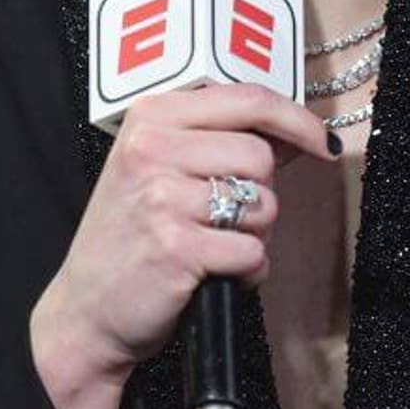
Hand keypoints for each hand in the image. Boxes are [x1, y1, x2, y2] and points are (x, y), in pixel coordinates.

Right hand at [29, 81, 338, 408]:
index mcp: (152, 117)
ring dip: (255, 235)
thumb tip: (295, 132)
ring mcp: (162, 198)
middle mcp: (152, 149)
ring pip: (263, 205)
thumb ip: (217, 140)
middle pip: (261, 157)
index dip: (297, 120)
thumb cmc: (131, 236)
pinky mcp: (176, 248)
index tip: (323, 141)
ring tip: (215, 246)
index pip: (248, 99)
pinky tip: (216, 275)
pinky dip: (247, 272)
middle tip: (226, 220)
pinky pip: (252, 253)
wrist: (86, 310)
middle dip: (260, 194)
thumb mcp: (157, 167)